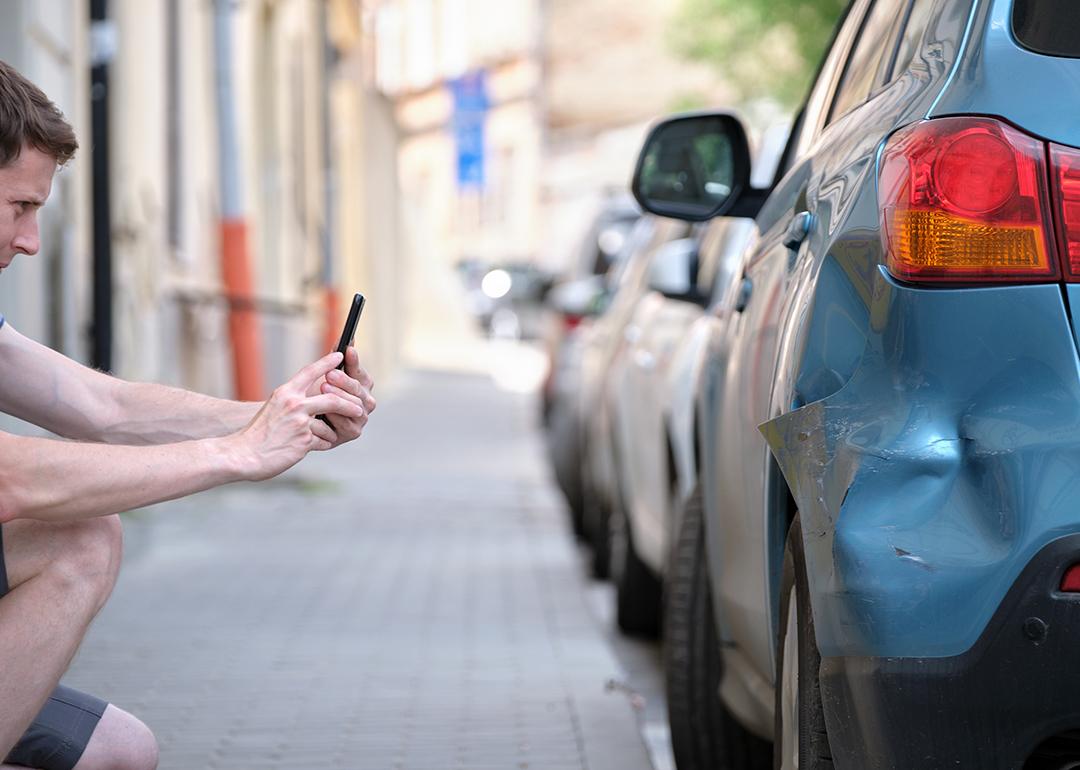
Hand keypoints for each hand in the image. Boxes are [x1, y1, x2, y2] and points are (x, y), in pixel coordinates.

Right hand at [233, 352, 363, 480]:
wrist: (243, 454)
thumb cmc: (259, 432)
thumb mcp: (274, 407)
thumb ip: (293, 400)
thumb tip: (317, 397)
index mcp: (285, 392)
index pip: (309, 371)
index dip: (326, 362)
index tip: (340, 355)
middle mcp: (293, 404)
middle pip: (332, 398)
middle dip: (349, 403)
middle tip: (359, 408)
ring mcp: (299, 422)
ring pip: (331, 422)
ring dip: (332, 430)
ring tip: (328, 435)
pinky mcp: (303, 441)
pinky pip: (324, 440)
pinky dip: (322, 443)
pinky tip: (312, 446)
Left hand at [306, 346, 375, 445]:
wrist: (306, 425)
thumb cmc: (318, 397)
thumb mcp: (326, 375)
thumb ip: (337, 357)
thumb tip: (350, 336)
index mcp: (363, 385)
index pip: (360, 371)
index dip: (354, 361)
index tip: (347, 351)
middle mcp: (366, 401)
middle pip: (357, 389)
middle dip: (344, 380)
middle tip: (330, 374)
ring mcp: (361, 418)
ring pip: (353, 406)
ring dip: (338, 397)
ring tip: (323, 389)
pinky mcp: (353, 432)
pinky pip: (345, 424)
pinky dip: (333, 417)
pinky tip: (322, 412)